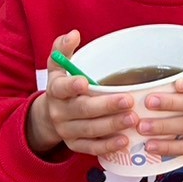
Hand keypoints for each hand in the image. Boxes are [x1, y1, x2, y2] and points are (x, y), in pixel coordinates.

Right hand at [25, 30, 134, 158]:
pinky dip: (108, 146)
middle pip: (82, 110)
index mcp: (56, 90)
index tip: (85, 81)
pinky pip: (91, 147)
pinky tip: (125, 141)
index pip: (61, 88)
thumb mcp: (58, 67)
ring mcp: (67, 130)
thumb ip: (63, 49)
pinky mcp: (75, 145)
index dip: (71, 85)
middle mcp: (59, 111)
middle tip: (128, 101)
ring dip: (112, 125)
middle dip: (105, 106)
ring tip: (133, 119)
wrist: (49, 117)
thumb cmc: (62, 86)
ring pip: (90, 130)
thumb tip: (73, 34)